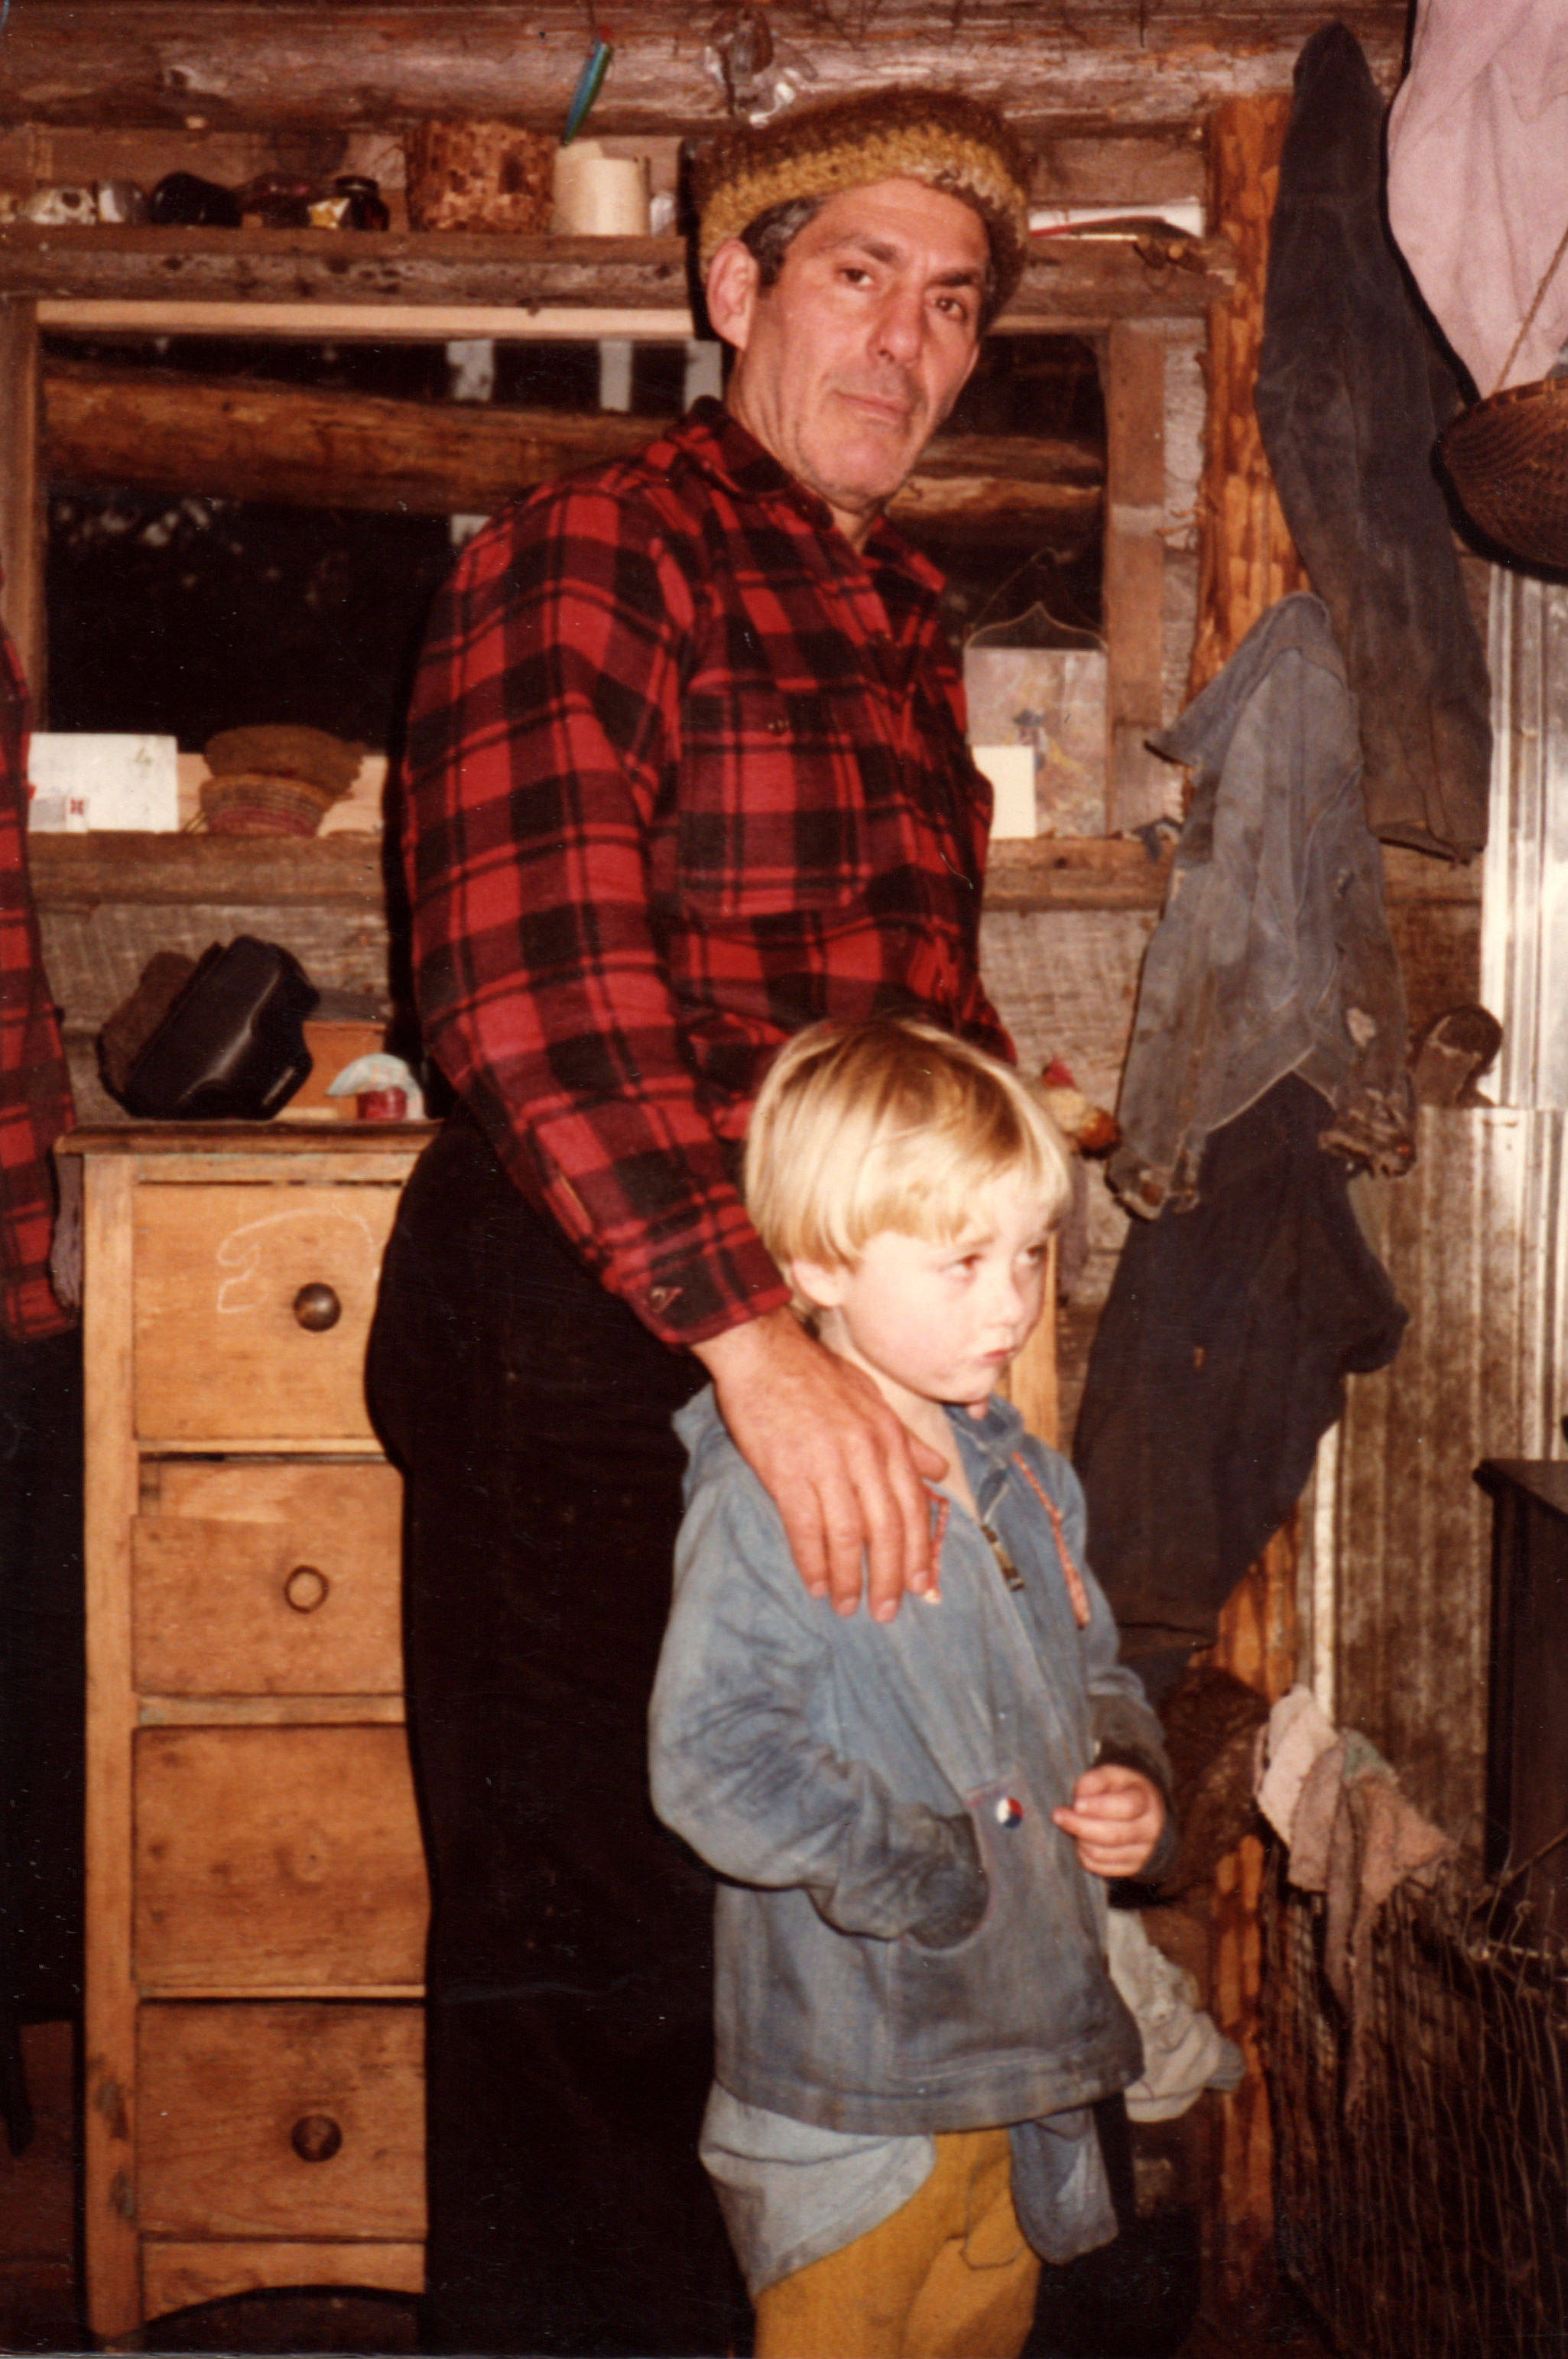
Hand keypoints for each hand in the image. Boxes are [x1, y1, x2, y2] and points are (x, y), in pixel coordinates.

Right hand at [694, 1306, 945, 1622]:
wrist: (763, 1353)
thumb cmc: (815, 1375)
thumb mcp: (871, 1399)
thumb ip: (905, 1442)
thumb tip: (939, 1471)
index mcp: (886, 1436)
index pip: (912, 1505)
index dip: (918, 1551)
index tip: (920, 1585)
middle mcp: (863, 1453)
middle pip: (885, 1528)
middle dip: (889, 1576)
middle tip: (886, 1610)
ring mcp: (825, 1464)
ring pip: (847, 1535)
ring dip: (849, 1577)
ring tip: (848, 1605)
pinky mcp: (786, 1473)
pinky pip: (806, 1528)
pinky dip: (812, 1562)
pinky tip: (816, 1583)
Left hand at [1052, 1762, 1164, 1880]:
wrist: (1142, 1812)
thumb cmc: (1121, 1789)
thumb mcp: (1110, 1775)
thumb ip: (1093, 1781)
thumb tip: (1079, 1801)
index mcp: (1146, 1800)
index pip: (1126, 1807)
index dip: (1098, 1807)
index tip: (1076, 1803)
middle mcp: (1149, 1829)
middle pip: (1112, 1835)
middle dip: (1080, 1826)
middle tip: (1057, 1815)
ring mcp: (1143, 1852)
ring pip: (1103, 1854)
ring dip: (1080, 1839)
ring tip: (1072, 1824)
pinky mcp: (1131, 1868)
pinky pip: (1100, 1867)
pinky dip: (1084, 1855)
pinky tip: (1081, 1840)